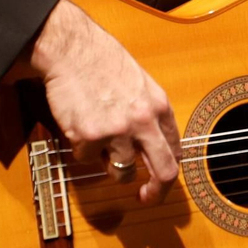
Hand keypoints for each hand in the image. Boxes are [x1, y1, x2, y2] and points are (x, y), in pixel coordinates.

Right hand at [26, 0, 180, 203]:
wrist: (72, 48)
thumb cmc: (102, 60)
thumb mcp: (139, 83)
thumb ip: (149, 113)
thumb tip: (154, 144)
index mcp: (160, 107)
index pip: (175, 150)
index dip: (168, 168)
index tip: (159, 179)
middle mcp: (144, 122)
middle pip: (164, 172)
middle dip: (157, 192)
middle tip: (147, 198)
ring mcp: (117, 131)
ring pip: (122, 172)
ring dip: (110, 165)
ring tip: (98, 140)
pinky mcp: (89, 137)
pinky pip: (88, 159)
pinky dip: (82, 149)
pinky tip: (78, 124)